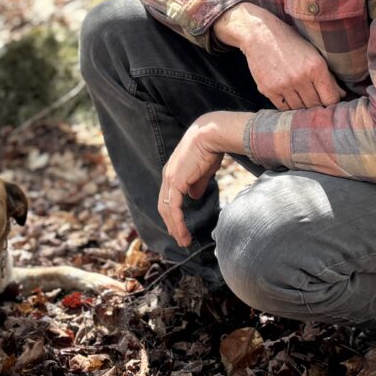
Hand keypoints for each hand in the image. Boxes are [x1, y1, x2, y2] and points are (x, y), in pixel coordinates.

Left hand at [158, 111, 247, 247]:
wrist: (211, 135)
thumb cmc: (210, 149)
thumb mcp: (202, 171)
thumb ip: (196, 184)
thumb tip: (194, 197)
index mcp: (173, 173)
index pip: (168, 198)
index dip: (172, 214)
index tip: (179, 227)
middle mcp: (168, 176)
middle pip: (164, 206)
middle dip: (171, 224)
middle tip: (179, 239)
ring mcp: (170, 179)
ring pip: (167, 210)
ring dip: (174, 227)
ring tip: (183, 241)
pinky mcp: (176, 182)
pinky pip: (173, 208)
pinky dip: (177, 222)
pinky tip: (184, 233)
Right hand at [214, 2, 344, 110]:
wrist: (259, 34)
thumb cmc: (290, 41)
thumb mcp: (313, 53)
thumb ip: (328, 75)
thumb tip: (341, 95)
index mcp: (316, 67)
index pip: (331, 98)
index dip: (332, 102)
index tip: (329, 101)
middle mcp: (300, 78)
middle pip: (315, 106)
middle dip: (317, 104)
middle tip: (315, 99)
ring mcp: (283, 85)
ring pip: (299, 108)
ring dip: (301, 105)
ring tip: (300, 96)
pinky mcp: (268, 90)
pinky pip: (283, 108)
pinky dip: (287, 105)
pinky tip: (288, 95)